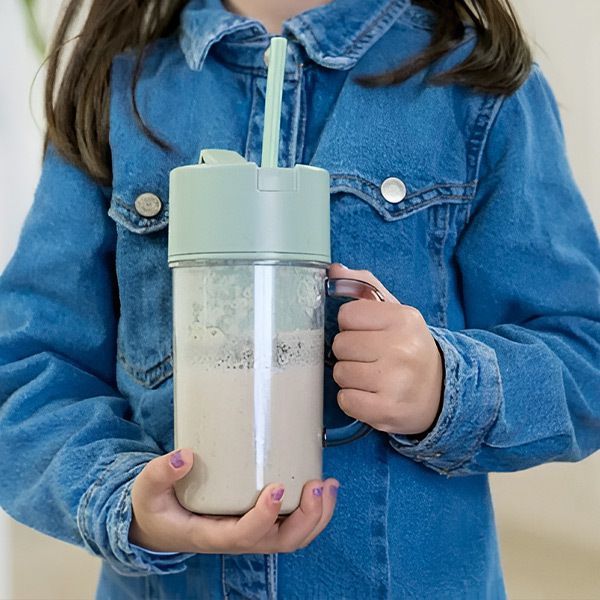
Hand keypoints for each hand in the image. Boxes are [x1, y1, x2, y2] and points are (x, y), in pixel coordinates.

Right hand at [129, 448, 339, 553]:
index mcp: (211, 535)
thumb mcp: (147, 490)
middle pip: (281, 542)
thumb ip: (159, 473)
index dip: (264, 517)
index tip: (277, 487)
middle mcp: (238, 537)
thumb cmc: (157, 507)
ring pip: (294, 537)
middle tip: (318, 485)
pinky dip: (314, 510)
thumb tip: (184, 456)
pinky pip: (293, 524)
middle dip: (306, 518)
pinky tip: (323, 484)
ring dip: (317, 515)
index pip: (243, 535)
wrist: (161, 524)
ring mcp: (252, 531)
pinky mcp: (260, 520)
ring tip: (329, 484)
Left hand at [329, 263, 443, 435]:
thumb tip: (334, 270)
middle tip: (371, 358)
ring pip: (340, 373)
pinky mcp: (387, 410)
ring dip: (350, 377)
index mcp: (404, 319)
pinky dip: (353, 399)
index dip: (352, 326)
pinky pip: (345, 400)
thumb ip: (365, 287)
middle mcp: (402, 349)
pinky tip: (372, 395)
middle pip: (340, 345)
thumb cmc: (409, 348)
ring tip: (373, 377)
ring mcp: (395, 382)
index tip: (368, 334)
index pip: (347, 315)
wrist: (442, 392)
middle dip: (350, 352)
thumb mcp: (396, 313)